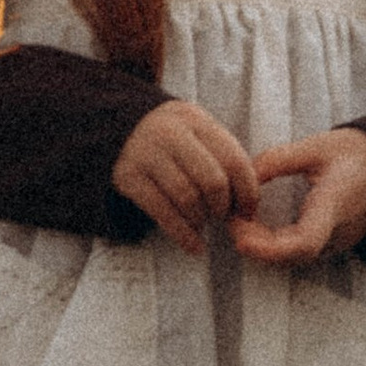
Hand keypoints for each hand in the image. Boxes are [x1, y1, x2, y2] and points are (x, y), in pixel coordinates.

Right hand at [110, 100, 259, 255]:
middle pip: (212, 181)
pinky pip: (162, 213)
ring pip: (187, 198)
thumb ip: (222, 156)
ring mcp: (146, 154)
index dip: (248, 192)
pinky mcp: (128, 176)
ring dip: (201, 220)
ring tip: (203, 223)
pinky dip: (183, 235)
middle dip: (223, 207)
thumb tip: (248, 200)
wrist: (116, 129)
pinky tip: (193, 244)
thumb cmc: (171, 139)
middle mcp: (170, 133)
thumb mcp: (197, 133)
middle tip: (222, 216)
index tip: (248, 210)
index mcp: (195, 120)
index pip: (234, 160)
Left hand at [232, 128, 365, 265]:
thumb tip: (241, 176)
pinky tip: (256, 226)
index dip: (269, 248)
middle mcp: (337, 231)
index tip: (240, 238)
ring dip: (262, 246)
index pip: (304, 242)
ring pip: (294, 259)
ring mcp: (337, 242)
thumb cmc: (358, 154)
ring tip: (238, 220)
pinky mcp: (332, 244)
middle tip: (229, 220)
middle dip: (256, 245)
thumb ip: (278, 160)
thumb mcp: (317, 146)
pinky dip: (274, 245)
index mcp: (335, 204)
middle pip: (292, 257)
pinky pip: (300, 254)